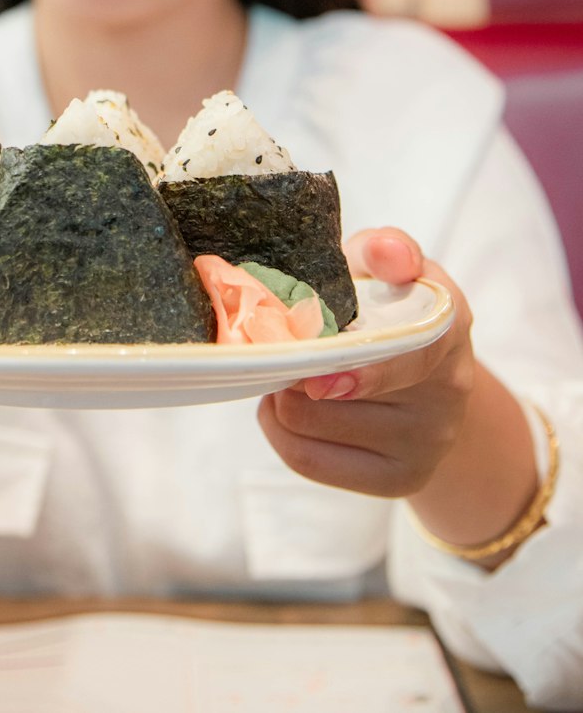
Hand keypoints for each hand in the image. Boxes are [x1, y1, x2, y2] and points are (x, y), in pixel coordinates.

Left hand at [257, 227, 474, 497]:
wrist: (429, 381)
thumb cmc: (391, 307)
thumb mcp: (388, 266)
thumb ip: (385, 249)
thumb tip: (390, 252)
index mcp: (449, 326)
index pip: (414, 353)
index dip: (366, 371)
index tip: (319, 380)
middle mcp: (450, 391)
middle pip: (337, 391)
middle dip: (295, 366)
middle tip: (281, 347)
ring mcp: (429, 443)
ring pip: (309, 423)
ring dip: (280, 395)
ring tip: (292, 372)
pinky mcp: (399, 481)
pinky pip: (308, 460)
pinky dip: (279, 430)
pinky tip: (288, 406)